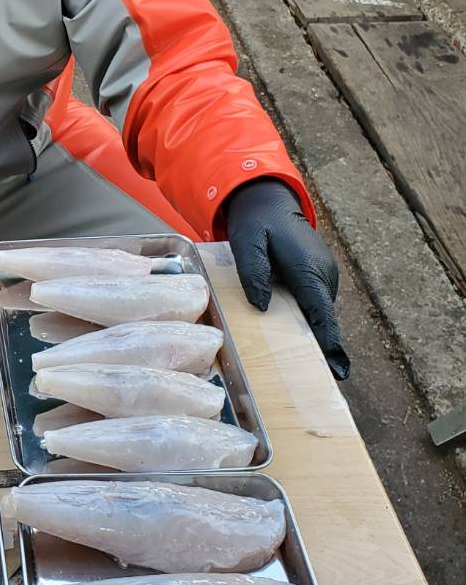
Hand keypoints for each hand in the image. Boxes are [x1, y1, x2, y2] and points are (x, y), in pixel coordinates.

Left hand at [225, 178, 348, 380]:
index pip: (322, 314)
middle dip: (321, 348)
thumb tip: (263, 307)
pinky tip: (294, 342)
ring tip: (304, 370)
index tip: (338, 370)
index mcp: (309, 270)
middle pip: (323, 320)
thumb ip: (253, 274)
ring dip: (313, 336)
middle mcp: (324, 276)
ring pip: (319, 314)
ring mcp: (324, 277)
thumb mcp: (246, 243)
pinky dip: (308, 322)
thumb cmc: (256, 223)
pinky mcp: (318, 278)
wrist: (268, 201)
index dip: (329, 343)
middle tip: (317, 383)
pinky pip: (314, 306)